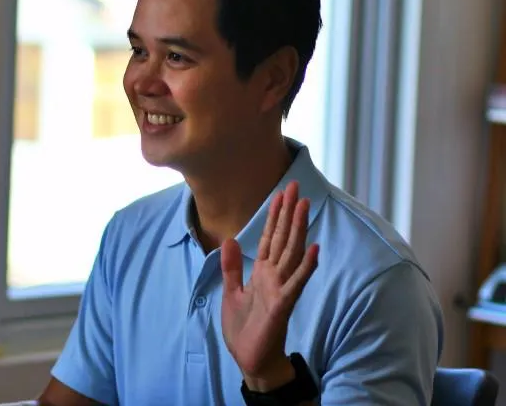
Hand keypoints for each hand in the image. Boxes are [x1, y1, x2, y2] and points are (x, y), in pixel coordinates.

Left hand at [220, 181, 318, 390]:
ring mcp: (281, 289)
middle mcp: (275, 276)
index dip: (274, 216)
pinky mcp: (283, 304)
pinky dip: (306, 266)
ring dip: (298, 230)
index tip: (280, 193)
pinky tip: (314, 248)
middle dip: (288, 213)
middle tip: (294, 186)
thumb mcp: (231, 293)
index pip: (270, 238)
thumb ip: (232, 267)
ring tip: (305, 206)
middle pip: (283, 239)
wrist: (250, 360)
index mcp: (262, 273)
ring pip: (292, 253)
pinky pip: (297, 282)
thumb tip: (230, 240)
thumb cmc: (244, 329)